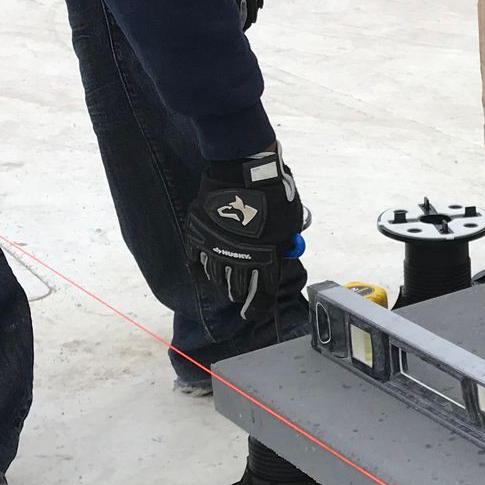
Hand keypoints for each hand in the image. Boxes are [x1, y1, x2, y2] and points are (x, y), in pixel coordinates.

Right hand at [184, 146, 304, 320]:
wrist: (244, 171)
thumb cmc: (273, 194)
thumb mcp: (289, 221)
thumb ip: (285, 240)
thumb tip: (283, 252)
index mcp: (266, 258)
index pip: (261, 294)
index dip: (257, 307)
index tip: (252, 314)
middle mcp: (240, 259)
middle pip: (237, 288)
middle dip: (239, 293)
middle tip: (239, 292)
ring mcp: (216, 248)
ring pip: (216, 277)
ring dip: (222, 280)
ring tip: (224, 279)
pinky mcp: (198, 236)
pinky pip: (196, 262)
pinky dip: (201, 268)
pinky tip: (205, 270)